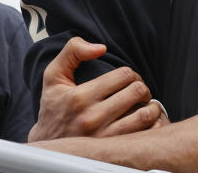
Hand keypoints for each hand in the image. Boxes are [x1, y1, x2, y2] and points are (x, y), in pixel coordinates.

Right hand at [28, 37, 161, 140]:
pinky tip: (144, 122)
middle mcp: (92, 117)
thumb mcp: (53, 75)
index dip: (131, 73)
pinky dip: (150, 127)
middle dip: (142, 87)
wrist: (46, 145)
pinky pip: (142, 136)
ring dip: (150, 107)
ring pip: (144, 115)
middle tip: (138, 91)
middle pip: (136, 92)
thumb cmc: (53, 107)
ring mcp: (103, 137)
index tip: (129, 79)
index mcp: (80, 96)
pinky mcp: (110, 150)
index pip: (123, 75)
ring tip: (145, 105)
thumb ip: (73, 51)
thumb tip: (101, 48)